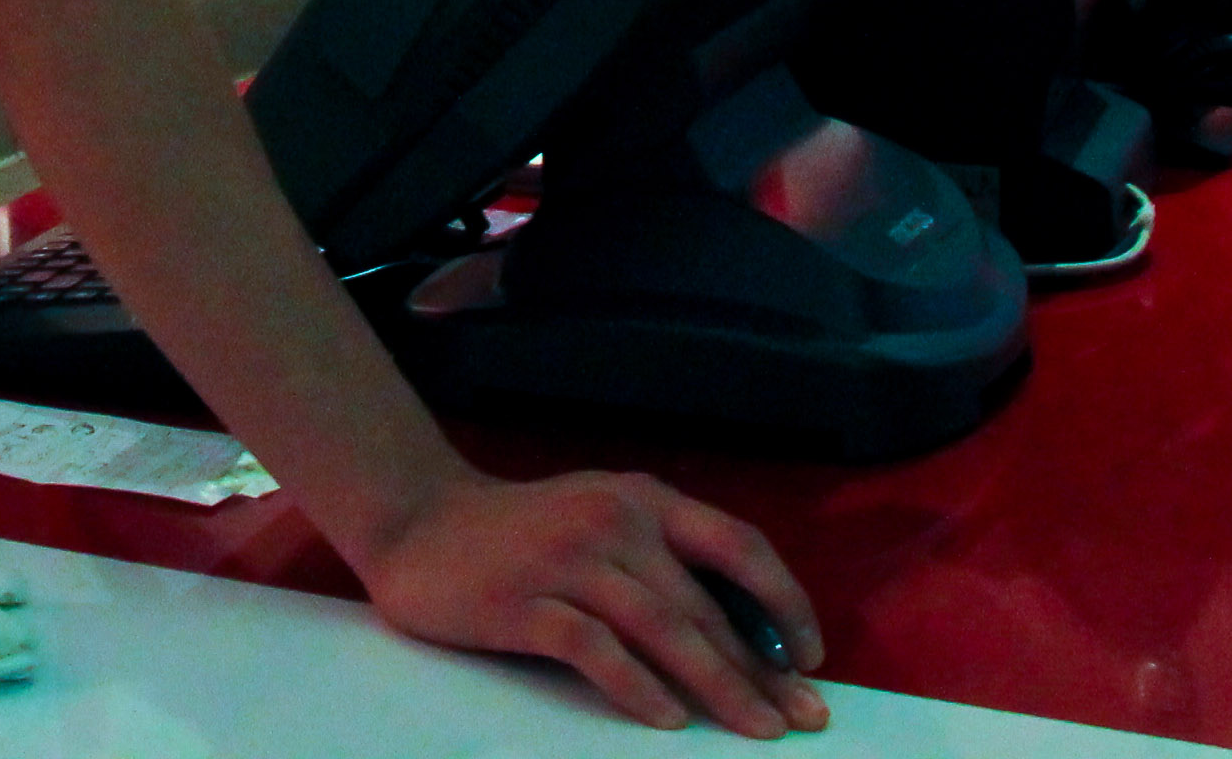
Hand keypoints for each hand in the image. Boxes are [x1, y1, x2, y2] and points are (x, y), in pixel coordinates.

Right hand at [345, 466, 827, 735]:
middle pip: (704, 607)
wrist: (418, 520)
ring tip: (756, 731)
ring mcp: (568, 561)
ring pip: (663, 630)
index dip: (784, 601)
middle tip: (802, 721)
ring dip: (719, 686)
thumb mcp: (601, 519)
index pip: (737, 545)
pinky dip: (638, 688)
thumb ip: (661, 559)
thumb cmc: (523, 532)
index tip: (813, 657)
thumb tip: (741, 633)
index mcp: (643, 499)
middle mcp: (614, 523)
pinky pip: (595, 650)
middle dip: (761, 670)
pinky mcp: (524, 601)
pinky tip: (669, 720)